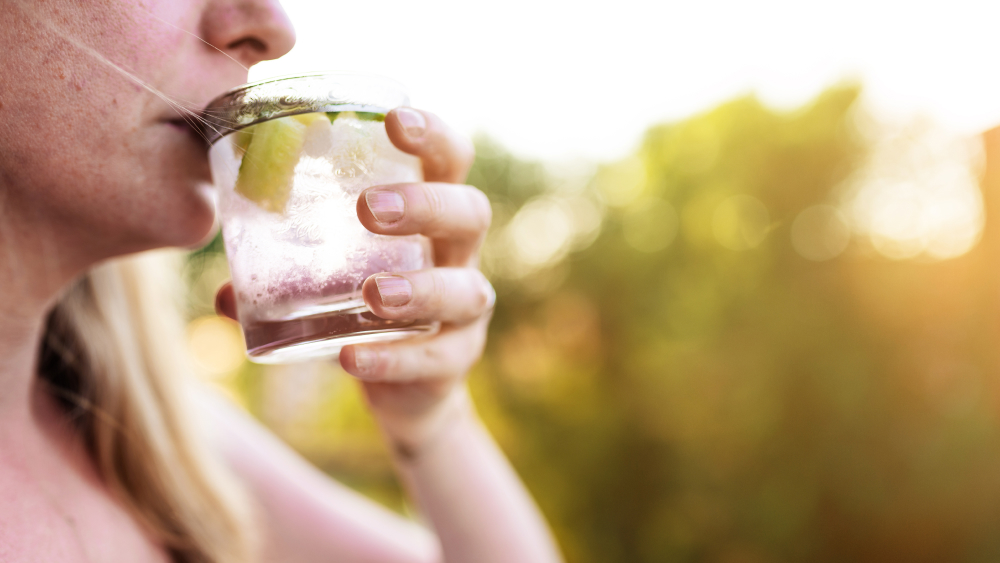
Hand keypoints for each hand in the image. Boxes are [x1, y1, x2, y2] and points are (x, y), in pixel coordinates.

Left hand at [215, 108, 492, 457]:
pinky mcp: (456, 360)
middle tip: (368, 208)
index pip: (450, 160)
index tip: (395, 121)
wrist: (402, 387)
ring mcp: (465, 310)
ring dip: (419, 288)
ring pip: (465, 290)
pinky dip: (392, 359)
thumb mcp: (328, 278)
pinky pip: (436, 358)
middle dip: (425, 205)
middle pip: (470, 213)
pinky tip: (351, 358)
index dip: (434, 136)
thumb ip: (281, 274)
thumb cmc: (363, 308)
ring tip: (373, 293)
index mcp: (430, 215)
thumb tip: (222, 290)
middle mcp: (457, 254)